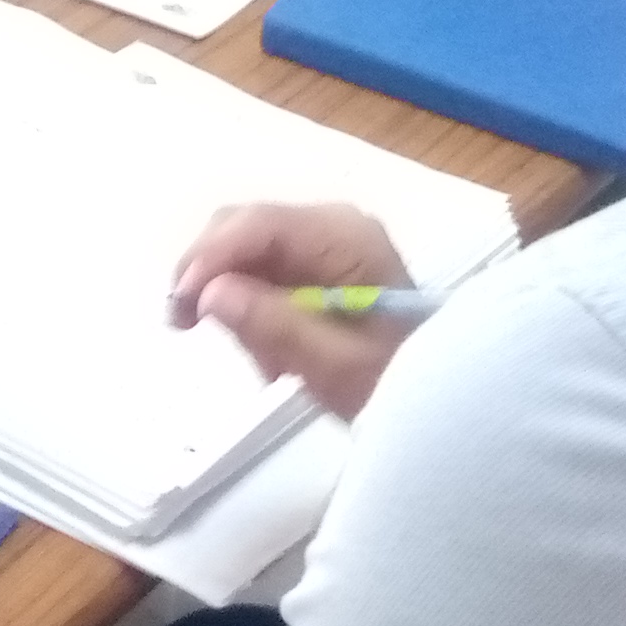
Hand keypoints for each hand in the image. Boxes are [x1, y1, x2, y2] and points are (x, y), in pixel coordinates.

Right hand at [170, 201, 414, 421]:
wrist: (445, 400)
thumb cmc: (396, 384)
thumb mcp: (335, 366)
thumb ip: (273, 326)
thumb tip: (210, 293)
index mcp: (343, 236)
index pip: (259, 225)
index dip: (210, 257)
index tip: (181, 303)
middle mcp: (332, 225)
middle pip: (244, 228)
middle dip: (210, 275)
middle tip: (184, 328)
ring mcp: (325, 243)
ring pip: (246, 251)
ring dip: (232, 299)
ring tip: (262, 362)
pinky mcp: (319, 267)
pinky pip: (264, 273)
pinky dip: (252, 309)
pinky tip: (272, 355)